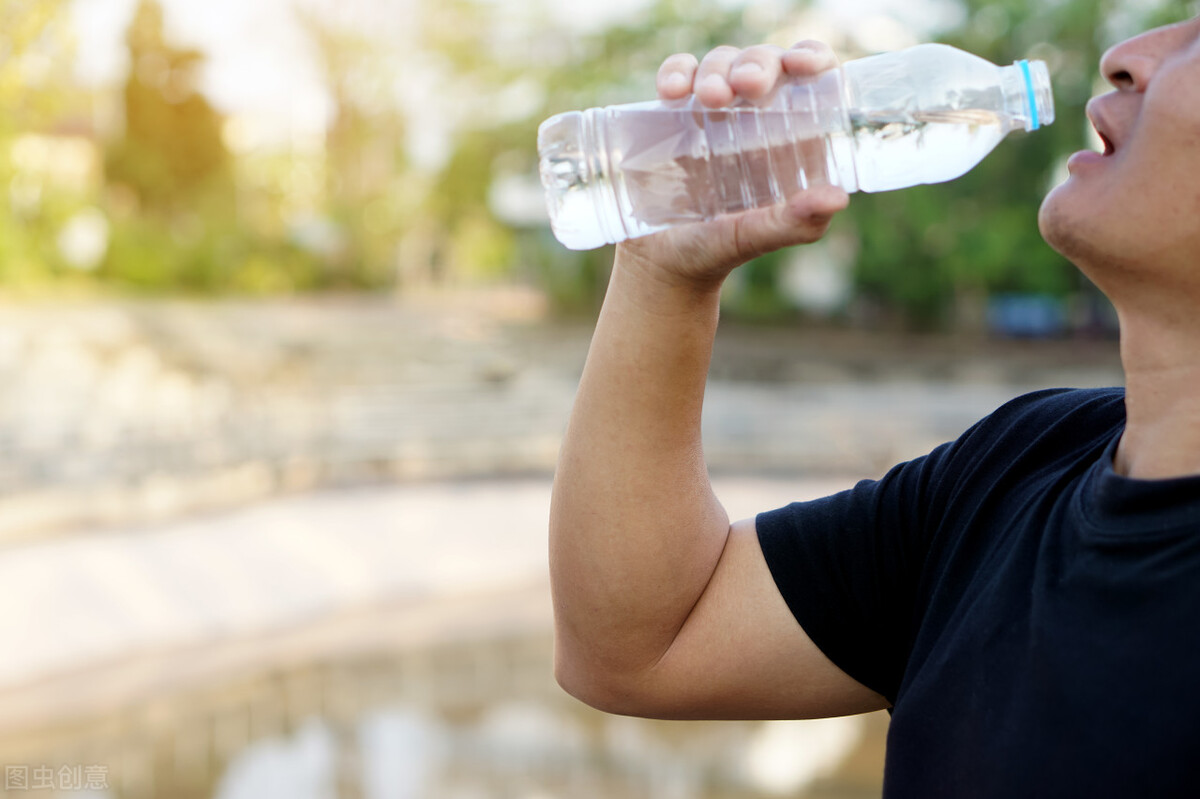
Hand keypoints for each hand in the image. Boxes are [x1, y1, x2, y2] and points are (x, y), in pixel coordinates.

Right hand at [618, 42, 849, 291]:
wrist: (663, 262)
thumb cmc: (720, 249)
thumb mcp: (759, 236)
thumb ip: (798, 221)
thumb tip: (838, 198)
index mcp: (789, 135)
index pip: (810, 77)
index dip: (811, 57)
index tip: (800, 65)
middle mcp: (754, 114)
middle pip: (764, 62)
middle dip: (756, 64)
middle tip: (746, 86)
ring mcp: (711, 109)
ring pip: (721, 62)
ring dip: (717, 69)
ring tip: (709, 99)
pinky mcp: (672, 112)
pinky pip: (678, 74)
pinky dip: (675, 72)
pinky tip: (672, 92)